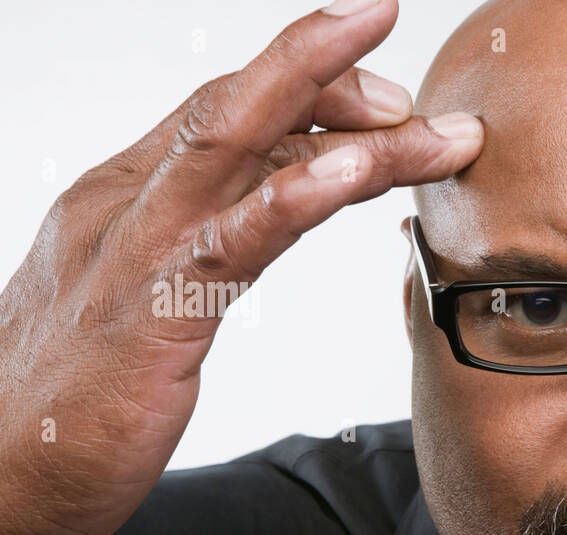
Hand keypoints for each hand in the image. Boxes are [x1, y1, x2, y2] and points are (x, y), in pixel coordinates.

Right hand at [0, 0, 482, 534]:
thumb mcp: (148, 297)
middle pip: (231, 106)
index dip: (303, 88)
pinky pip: (233, 241)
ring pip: (240, 151)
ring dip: (340, 123)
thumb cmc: (78, 395)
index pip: (218, 113)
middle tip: (392, 25)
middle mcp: (125, 205)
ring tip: (420, 111)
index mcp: (123, 198)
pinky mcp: (154, 315)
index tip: (383, 98)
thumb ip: (204, 245)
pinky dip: (296, 199)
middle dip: (318, 61)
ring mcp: (135, 252)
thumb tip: (277, 211)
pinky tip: (353, 175)